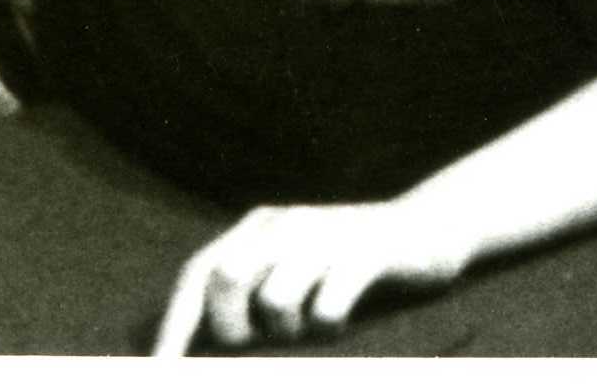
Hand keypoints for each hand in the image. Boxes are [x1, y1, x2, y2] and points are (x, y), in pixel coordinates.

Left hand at [153, 190, 456, 352]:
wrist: (435, 226)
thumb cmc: (350, 263)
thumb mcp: (293, 266)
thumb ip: (250, 289)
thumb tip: (197, 347)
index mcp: (261, 226)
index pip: (199, 275)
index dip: (174, 328)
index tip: (161, 375)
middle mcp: (289, 223)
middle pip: (226, 277)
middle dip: (231, 327)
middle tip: (256, 344)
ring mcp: (330, 234)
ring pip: (275, 297)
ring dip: (286, 330)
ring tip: (309, 327)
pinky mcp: (369, 252)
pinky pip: (326, 305)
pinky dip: (326, 327)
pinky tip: (340, 320)